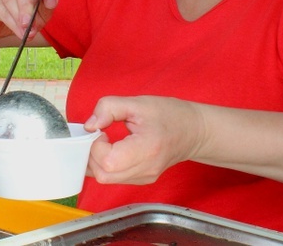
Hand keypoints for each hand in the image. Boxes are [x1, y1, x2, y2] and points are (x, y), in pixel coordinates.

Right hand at [0, 0, 62, 39]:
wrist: (2, 24)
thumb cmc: (28, 13)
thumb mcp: (44, 11)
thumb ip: (50, 1)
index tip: (52, 4)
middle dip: (29, 6)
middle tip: (34, 23)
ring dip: (20, 17)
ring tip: (27, 31)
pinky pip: (1, 9)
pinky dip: (12, 23)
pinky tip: (20, 31)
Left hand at [84, 96, 204, 184]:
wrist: (193, 131)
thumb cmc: (170, 115)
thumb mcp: (139, 103)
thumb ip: (109, 108)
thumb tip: (89, 126)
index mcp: (147, 149)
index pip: (108, 160)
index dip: (96, 145)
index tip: (102, 129)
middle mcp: (146, 169)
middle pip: (103, 174)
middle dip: (92, 154)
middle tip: (100, 135)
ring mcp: (144, 178)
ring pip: (105, 179)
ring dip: (97, 160)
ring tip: (106, 141)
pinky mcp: (142, 180)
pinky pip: (114, 178)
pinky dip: (105, 165)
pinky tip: (112, 149)